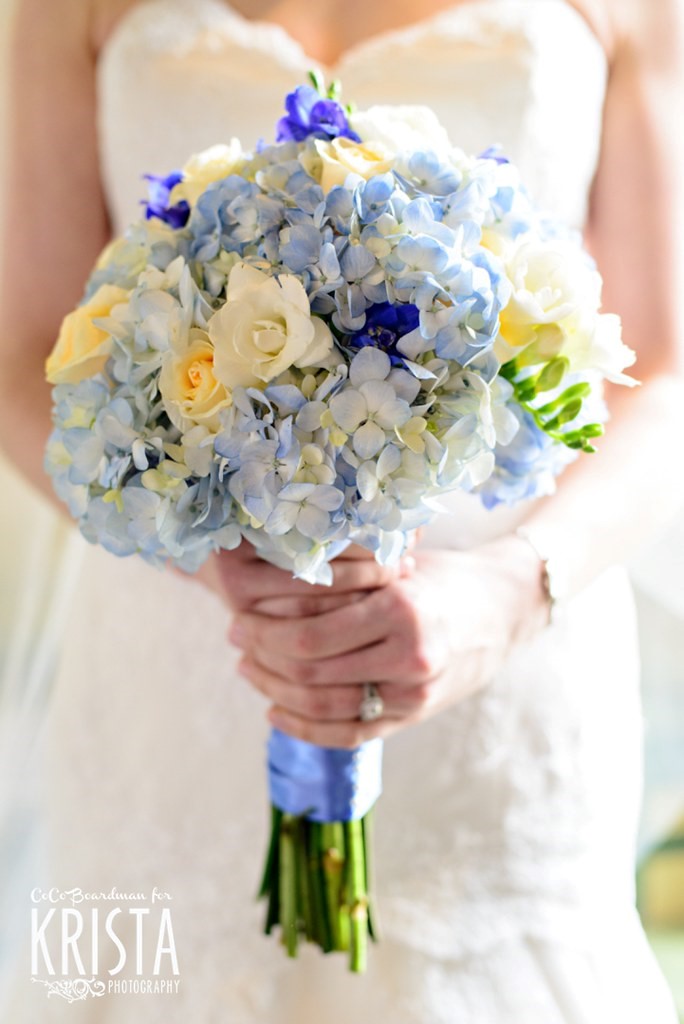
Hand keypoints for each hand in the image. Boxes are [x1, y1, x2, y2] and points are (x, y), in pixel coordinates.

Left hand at [230, 535, 548, 747]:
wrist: (505, 609)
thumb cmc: (443, 577)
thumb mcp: (399, 564)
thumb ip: (345, 579)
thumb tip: (269, 583)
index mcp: (400, 610)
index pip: (311, 634)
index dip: (264, 631)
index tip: (238, 618)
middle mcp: (409, 657)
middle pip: (312, 672)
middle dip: (263, 658)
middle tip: (236, 641)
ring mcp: (414, 694)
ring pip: (325, 707)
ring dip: (277, 692)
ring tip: (249, 671)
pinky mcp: (414, 716)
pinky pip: (349, 734)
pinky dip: (306, 729)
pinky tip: (276, 712)